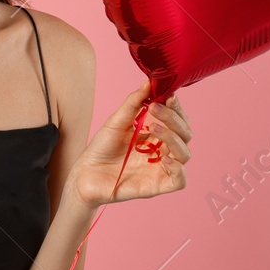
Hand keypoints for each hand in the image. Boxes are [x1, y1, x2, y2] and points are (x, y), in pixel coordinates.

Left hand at [66, 81, 191, 207]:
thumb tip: (149, 82)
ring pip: (185, 154)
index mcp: (156, 136)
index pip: (177, 120)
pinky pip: (180, 181)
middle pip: (185, 135)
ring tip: (154, 128)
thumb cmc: (101, 148)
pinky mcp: (157, 186)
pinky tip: (165, 158)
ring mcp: (160, 169)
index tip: (167, 95)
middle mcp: (162, 151)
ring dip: (174, 138)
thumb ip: (134, 103)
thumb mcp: (117, 121)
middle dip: (174, 119)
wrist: (84, 174)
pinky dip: (177, 168)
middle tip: (156, 108)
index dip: (176, 108)